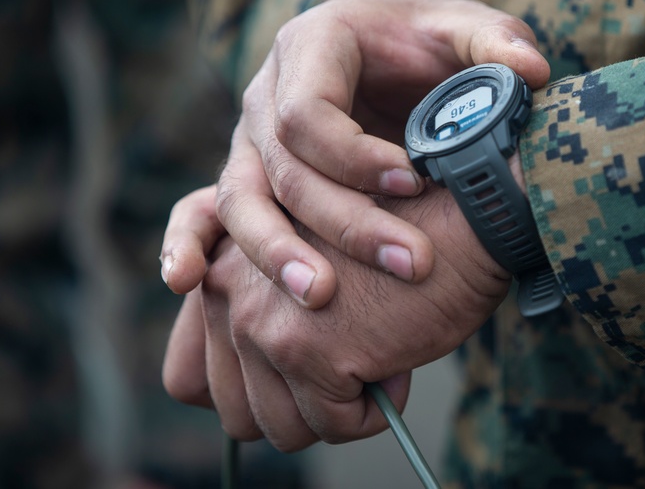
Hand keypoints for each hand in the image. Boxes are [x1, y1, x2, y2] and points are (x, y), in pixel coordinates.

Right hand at [160, 0, 548, 306]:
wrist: (380, 40)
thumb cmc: (423, 37)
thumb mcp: (465, 28)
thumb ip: (496, 45)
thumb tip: (534, 73)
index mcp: (310, 46)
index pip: (308, 113)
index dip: (356, 158)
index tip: (417, 182)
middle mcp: (266, 93)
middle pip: (282, 170)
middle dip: (344, 223)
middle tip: (411, 265)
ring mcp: (250, 137)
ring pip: (243, 201)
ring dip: (278, 254)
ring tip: (323, 298)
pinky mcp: (250, 173)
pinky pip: (206, 210)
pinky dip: (189, 243)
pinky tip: (185, 283)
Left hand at [161, 182, 509, 450]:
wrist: (459, 216)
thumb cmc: (401, 241)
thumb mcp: (312, 269)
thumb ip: (265, 317)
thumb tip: (252, 404)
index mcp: (220, 269)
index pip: (185, 378)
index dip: (241, 397)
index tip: (286, 393)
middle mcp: (226, 292)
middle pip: (235, 413)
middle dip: (298, 411)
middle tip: (349, 378)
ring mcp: (262, 321)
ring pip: (281, 428)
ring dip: (335, 414)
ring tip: (376, 365)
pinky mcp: (305, 346)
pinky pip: (335, 425)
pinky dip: (372, 414)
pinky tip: (397, 365)